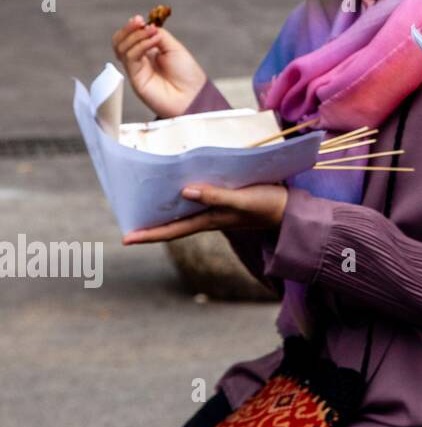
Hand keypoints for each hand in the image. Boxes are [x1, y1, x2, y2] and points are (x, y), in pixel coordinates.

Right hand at [111, 15, 207, 118]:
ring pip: (121, 48)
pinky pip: (130, 58)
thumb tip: (146, 26)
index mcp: (148, 52)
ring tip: (152, 33)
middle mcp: (139, 60)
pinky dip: (140, 45)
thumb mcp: (174, 48)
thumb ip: (159, 36)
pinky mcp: (135, 78)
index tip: (140, 19)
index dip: (133, 27)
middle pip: (120, 42)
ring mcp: (136, 69)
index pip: (130, 37)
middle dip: (128, 30)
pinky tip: (154, 41)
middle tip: (139, 21)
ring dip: (135, 36)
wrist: (192, 95)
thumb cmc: (187, 74)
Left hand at [122, 183, 287, 243]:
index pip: (171, 231)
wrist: (291, 210)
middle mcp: (209, 217)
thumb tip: (184, 191)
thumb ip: (216, 197)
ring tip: (144, 202)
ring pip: (183, 213)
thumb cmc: (268, 205)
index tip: (125, 239)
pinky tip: (179, 187)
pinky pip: (197, 201)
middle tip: (126, 219)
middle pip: (172, 224)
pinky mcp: (225, 201)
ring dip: (163, 211)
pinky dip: (183, 197)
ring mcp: (217, 211)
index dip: (148, 235)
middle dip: (149, 225)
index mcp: (209, 220)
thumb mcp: (243, 200)